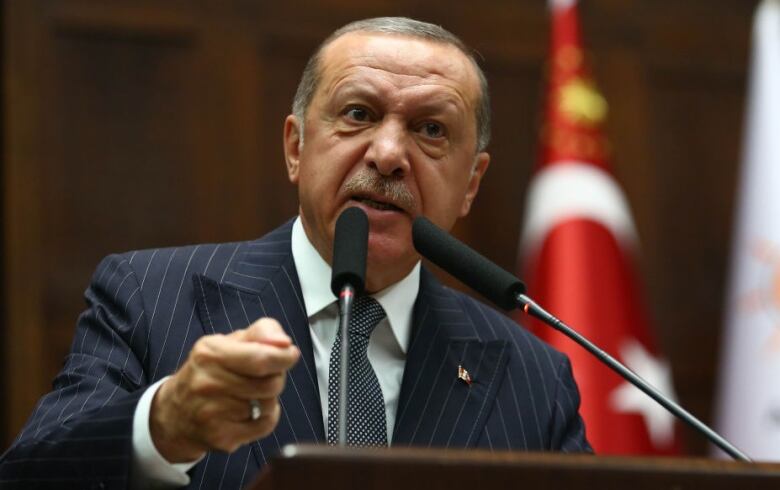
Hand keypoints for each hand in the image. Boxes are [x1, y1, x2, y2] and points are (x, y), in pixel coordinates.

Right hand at [149, 318, 299, 461]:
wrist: (174, 413)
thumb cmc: (209, 372)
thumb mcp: (229, 342)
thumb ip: (261, 333)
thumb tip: (284, 342)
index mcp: (209, 353)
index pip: (261, 358)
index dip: (284, 357)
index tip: (290, 354)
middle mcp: (207, 383)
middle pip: (271, 384)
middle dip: (276, 377)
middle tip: (264, 375)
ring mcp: (212, 413)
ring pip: (269, 405)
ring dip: (269, 398)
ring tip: (250, 393)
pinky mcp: (220, 437)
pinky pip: (265, 426)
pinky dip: (265, 417)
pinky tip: (248, 411)